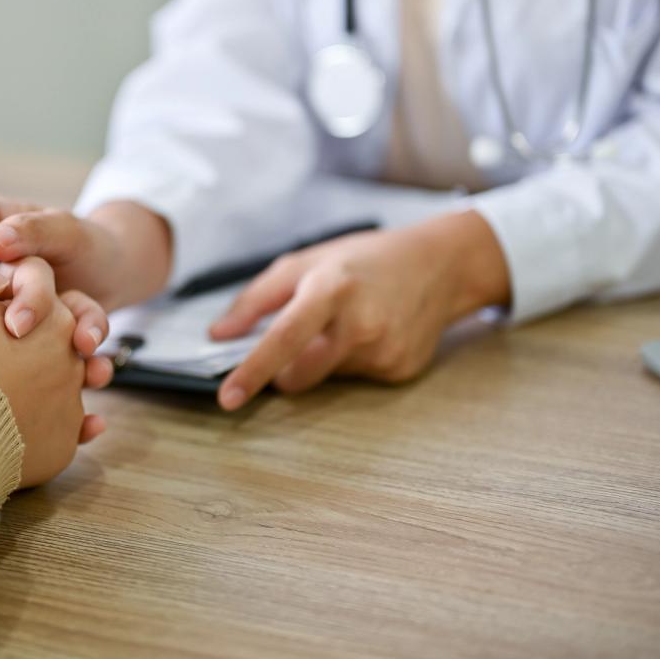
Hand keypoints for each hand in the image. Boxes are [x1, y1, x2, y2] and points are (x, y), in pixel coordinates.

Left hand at [210, 210, 509, 409]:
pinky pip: (353, 380)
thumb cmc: (365, 260)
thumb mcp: (306, 262)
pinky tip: (374, 332)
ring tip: (350, 321)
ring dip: (324, 358)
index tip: (228, 398)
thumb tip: (218, 335)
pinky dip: (351, 362)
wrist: (441, 265)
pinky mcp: (399, 371)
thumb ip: (256, 298)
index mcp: (331, 289)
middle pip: (299, 375)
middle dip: (286, 367)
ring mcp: (384, 352)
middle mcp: (360, 324)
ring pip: (325, 378)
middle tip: (303, 335)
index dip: (253, 370)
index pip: (283, 338)